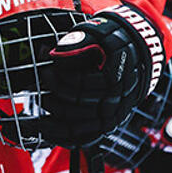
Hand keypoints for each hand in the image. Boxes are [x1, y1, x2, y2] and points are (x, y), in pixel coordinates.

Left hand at [42, 3, 165, 146]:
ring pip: (78, 129)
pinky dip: (64, 138)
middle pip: (77, 107)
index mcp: (114, 77)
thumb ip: (75, 44)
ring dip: (53, 122)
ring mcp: (112, 116)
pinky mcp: (107, 124)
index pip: (80, 84)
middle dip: (54, 96)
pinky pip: (84, 138)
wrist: (134, 53)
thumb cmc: (110, 42)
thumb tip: (50, 55)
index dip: (59, 78)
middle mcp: (115, 101)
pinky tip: (47, 132)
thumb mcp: (96, 34)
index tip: (46, 69)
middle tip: (42, 83)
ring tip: (38, 109)